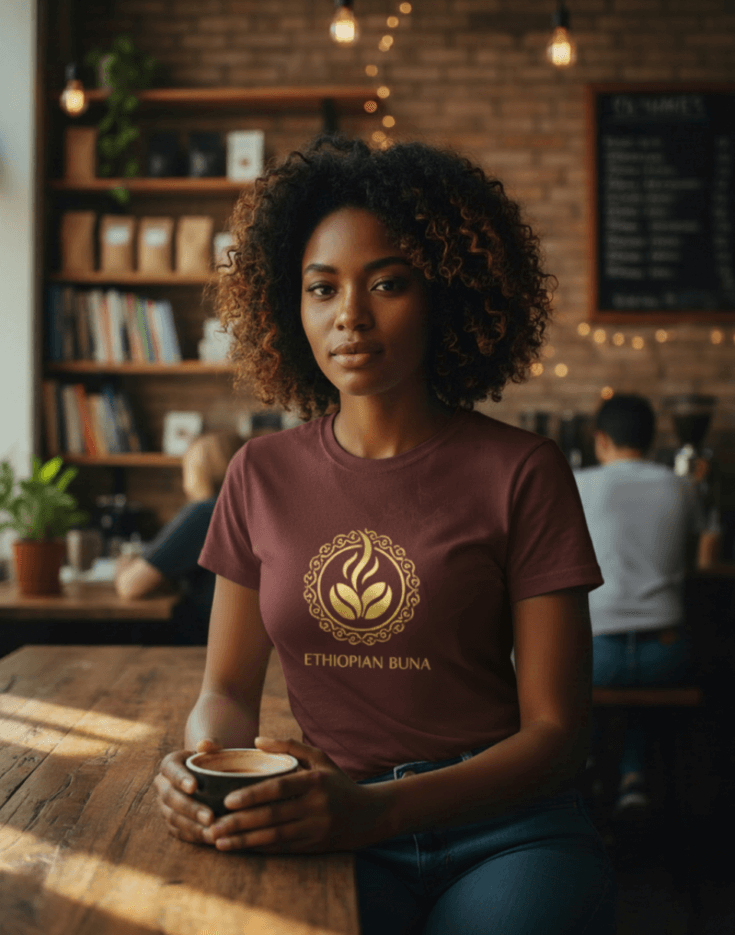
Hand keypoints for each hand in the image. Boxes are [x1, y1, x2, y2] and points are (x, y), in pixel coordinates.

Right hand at [154, 738, 220, 844]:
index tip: (195, 787)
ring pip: (174, 818)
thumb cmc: (212, 760)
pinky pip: (179, 832)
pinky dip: (194, 836)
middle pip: (171, 798)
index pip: (171, 770)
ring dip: (193, 827)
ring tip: (213, 832)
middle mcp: (162, 785)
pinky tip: (210, 838)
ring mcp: (165, 806)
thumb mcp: (213, 750)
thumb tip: (204, 744)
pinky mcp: (171, 823)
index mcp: (169, 764)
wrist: (209, 777)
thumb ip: (211, 744)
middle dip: (191, 809)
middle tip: (210, 817)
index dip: (181, 779)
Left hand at [203, 736, 391, 853]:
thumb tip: (256, 740)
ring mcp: (316, 829)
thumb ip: (289, 746)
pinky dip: (259, 850)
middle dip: (239, 823)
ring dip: (244, 841)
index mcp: (315, 781)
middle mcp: (317, 806)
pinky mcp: (315, 846)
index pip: (278, 788)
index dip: (252, 796)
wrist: (369, 814)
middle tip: (213, 826)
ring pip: (274, 837)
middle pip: (272, 816)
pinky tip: (240, 848)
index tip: (227, 801)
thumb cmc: (337, 782)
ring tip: (219, 842)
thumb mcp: (319, 758)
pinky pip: (283, 850)